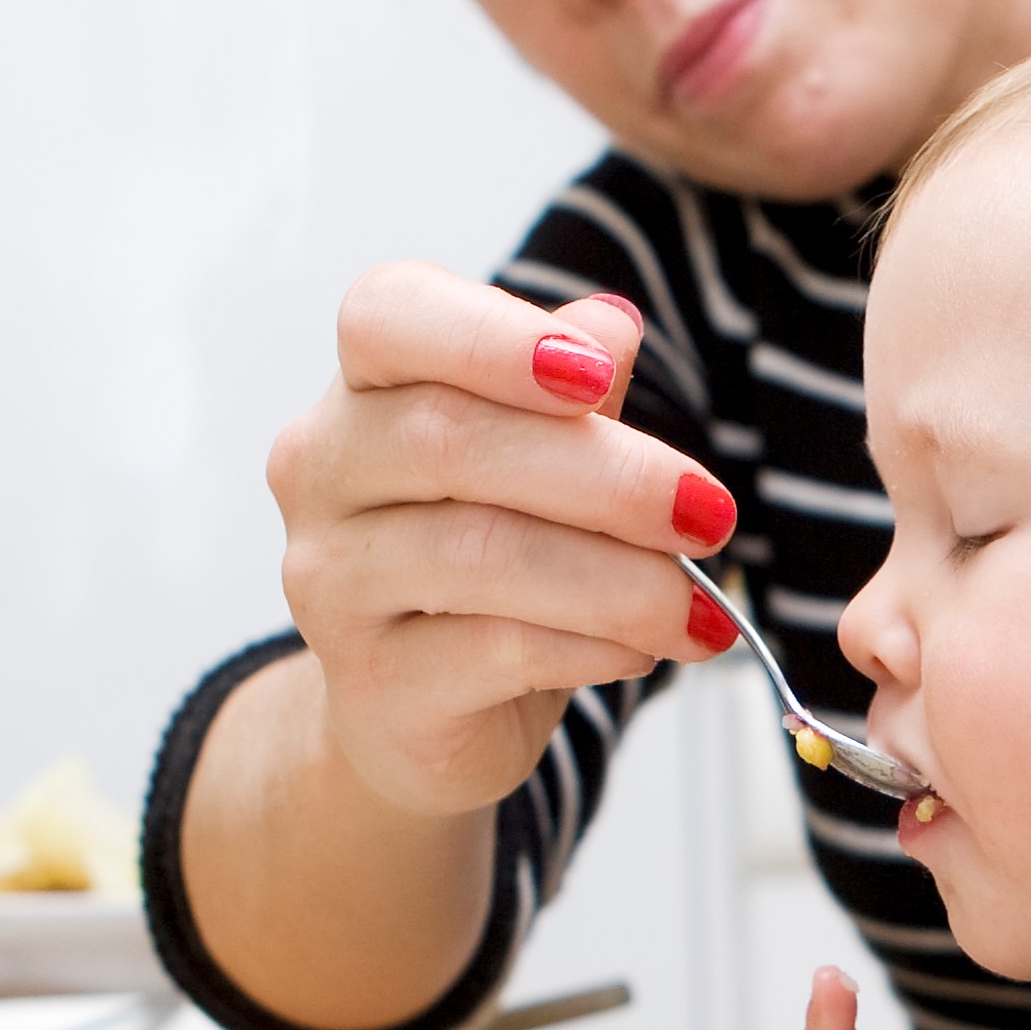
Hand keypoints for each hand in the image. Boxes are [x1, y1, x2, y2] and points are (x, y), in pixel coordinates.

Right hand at [261, 264, 740, 821]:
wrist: (424, 713)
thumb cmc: (487, 565)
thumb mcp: (544, 465)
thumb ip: (573, 397)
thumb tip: (613, 324)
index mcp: (363, 389)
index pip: (385, 316)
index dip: (491, 337)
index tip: (598, 376)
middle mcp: (322, 472)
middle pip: (451, 439)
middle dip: (606, 477)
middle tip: (707, 513)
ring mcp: (330, 581)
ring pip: (479, 552)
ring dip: (616, 578)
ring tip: (694, 604)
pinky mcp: (369, 683)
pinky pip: (494, 650)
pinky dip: (592, 645)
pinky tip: (642, 647)